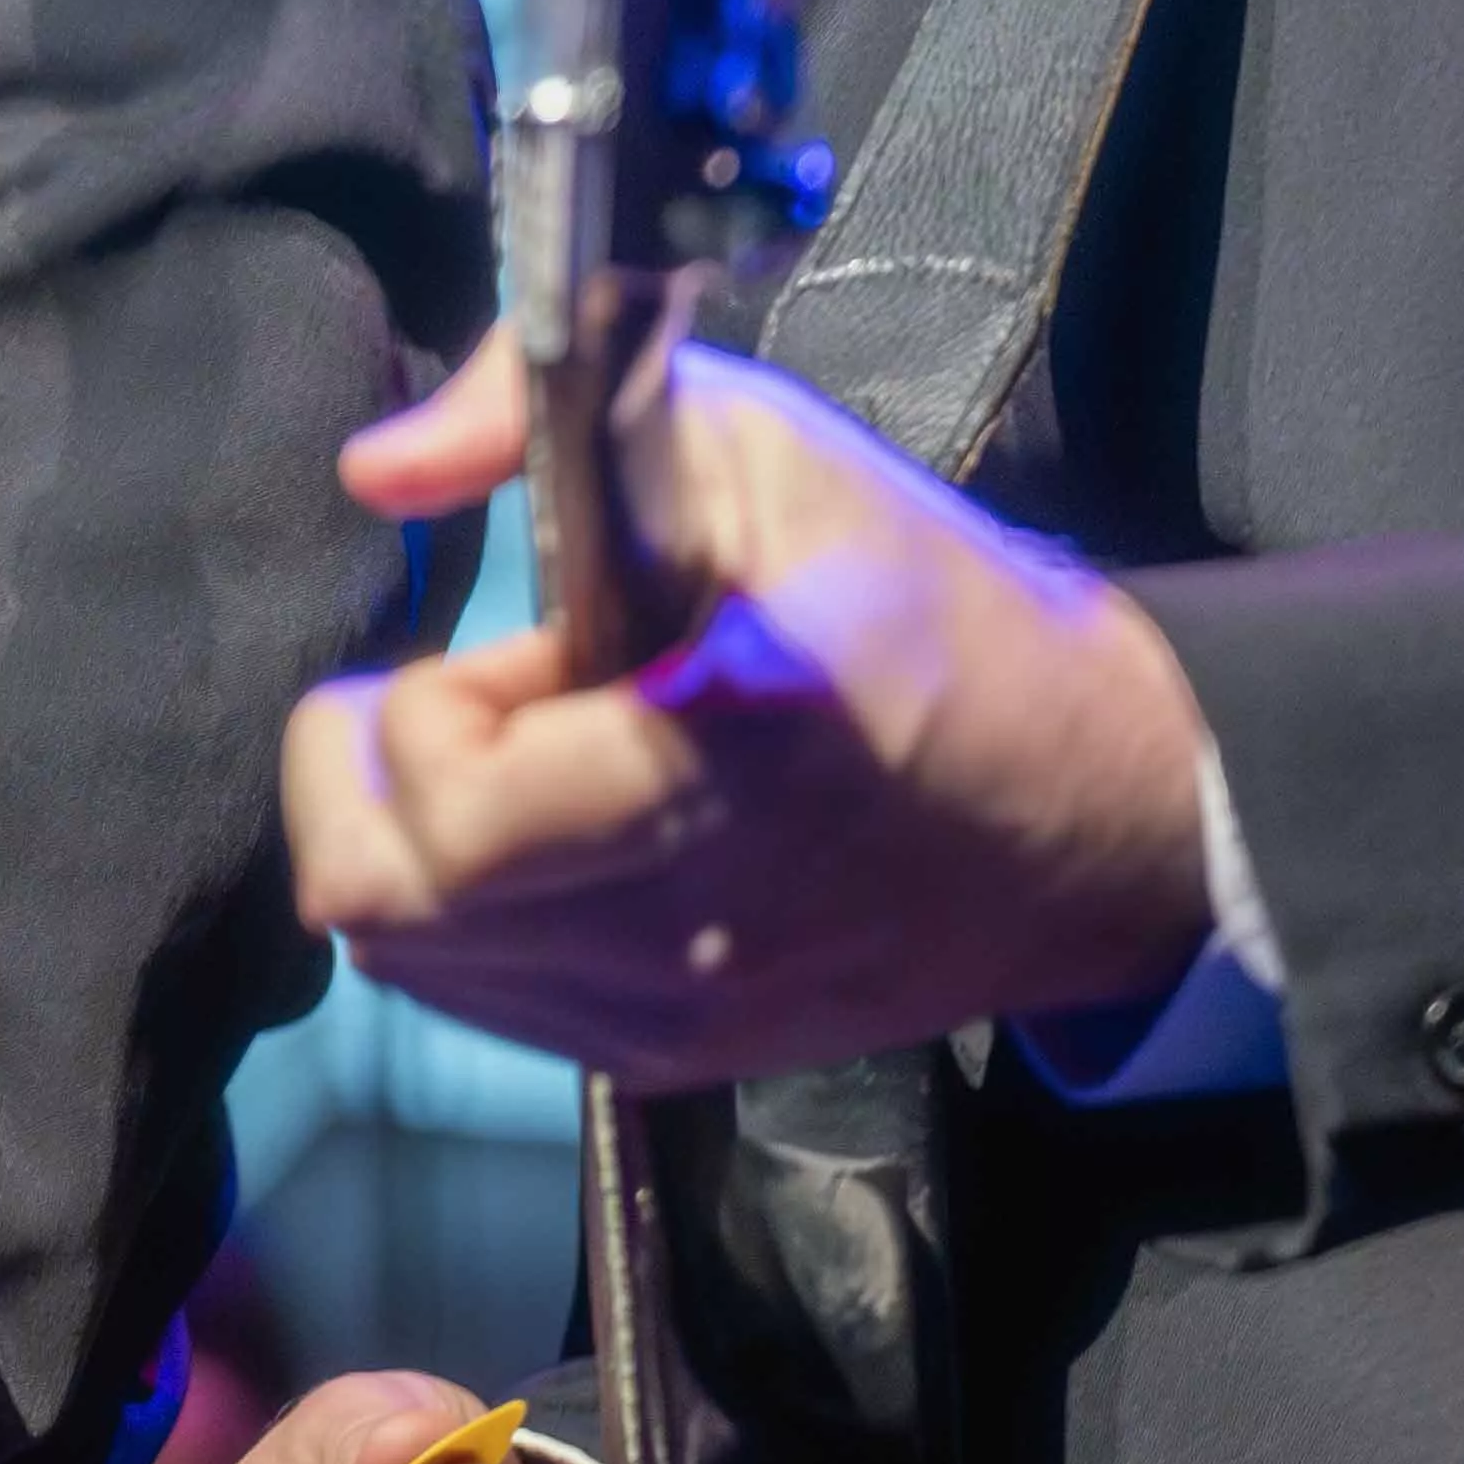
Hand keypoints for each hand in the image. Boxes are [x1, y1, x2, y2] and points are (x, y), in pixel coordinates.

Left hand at [283, 315, 1218, 1081]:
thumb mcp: (749, 439)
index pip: (443, 818)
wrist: (1088, 798)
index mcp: (711, 764)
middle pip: (386, 907)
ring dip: (425, 845)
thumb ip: (534, 404)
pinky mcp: (681, 1058)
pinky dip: (476, 913)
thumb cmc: (907, 599)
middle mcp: (685, 923)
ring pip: (412, 964)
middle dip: (377, 782)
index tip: (524, 646)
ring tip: (535, 764)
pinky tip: (565, 834)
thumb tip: (375, 472)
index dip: (425, 710)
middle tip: (472, 704)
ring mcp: (681, 1014)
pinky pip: (486, 1004)